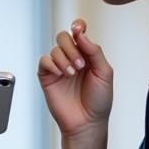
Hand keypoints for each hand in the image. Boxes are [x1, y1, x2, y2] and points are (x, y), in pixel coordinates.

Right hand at [37, 19, 113, 138]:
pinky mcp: (47, 78)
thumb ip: (94, 51)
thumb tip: (81, 34)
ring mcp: (59, 68)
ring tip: (72, 74)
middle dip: (71, 47)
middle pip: (63, 37)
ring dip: (64, 59)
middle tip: (80, 65)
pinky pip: (44, 62)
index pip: (79, 33)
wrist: (87, 122)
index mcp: (87, 55)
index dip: (77, 26)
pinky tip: (61, 75)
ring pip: (54, 49)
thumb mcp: (105, 72)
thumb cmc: (99, 100)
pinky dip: (52, 65)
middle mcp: (72, 59)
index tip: (78, 29)